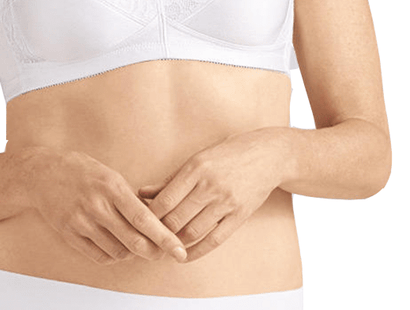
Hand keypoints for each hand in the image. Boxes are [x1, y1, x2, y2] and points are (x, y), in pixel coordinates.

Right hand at [23, 147, 187, 265]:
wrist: (42, 173)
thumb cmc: (80, 170)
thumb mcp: (109, 174)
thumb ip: (129, 197)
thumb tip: (153, 219)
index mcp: (111, 186)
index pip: (144, 218)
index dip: (164, 237)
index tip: (179, 249)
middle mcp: (97, 205)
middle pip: (134, 240)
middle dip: (154, 251)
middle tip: (163, 254)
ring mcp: (82, 221)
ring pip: (118, 252)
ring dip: (132, 253)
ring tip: (135, 243)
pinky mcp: (70, 234)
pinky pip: (99, 256)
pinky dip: (113, 256)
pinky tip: (116, 246)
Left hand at [138, 129, 284, 261]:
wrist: (268, 155)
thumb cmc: (228, 154)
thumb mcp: (198, 158)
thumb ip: (171, 178)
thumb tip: (143, 193)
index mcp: (196, 167)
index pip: (165, 199)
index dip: (149, 215)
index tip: (140, 221)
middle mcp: (210, 185)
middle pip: (176, 218)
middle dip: (159, 232)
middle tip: (148, 238)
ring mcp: (226, 201)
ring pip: (193, 232)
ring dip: (175, 243)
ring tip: (164, 246)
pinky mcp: (240, 215)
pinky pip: (214, 240)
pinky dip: (196, 251)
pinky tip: (185, 255)